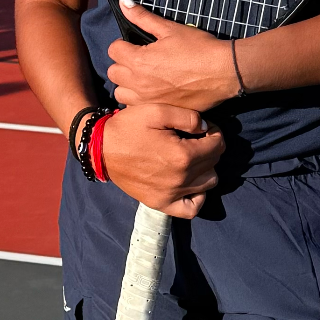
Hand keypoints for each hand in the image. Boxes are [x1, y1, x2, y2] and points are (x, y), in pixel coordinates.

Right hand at [101, 102, 224, 216]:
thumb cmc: (128, 127)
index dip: (214, 132)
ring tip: (192, 157)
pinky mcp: (160, 204)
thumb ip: (188, 116)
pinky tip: (191, 182)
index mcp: (182, 155)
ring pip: (209, 183)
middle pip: (215, 163)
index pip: (218, 145)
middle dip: (210, 148)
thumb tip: (206, 127)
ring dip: (206, 168)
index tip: (202, 127)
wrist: (101, 148)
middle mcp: (180, 179)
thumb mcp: (157, 110)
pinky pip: (192, 209)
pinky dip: (197, 196)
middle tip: (195, 139)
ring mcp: (170, 195)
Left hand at [106, 0, 240, 112]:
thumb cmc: (198, 48)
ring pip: (121, 94)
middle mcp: (138, 84)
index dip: (124, 44)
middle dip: (123, 64)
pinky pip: (136, 107)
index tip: (137, 44)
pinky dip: (139, 100)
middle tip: (141, 59)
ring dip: (127, 85)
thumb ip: (143, 17)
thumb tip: (123, 1)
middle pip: (113, 72)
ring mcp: (148, 101)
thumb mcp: (170, 29)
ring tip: (144, 78)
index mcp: (138, 60)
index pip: (113, 50)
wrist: (224, 72)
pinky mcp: (159, 111)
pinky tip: (154, 91)